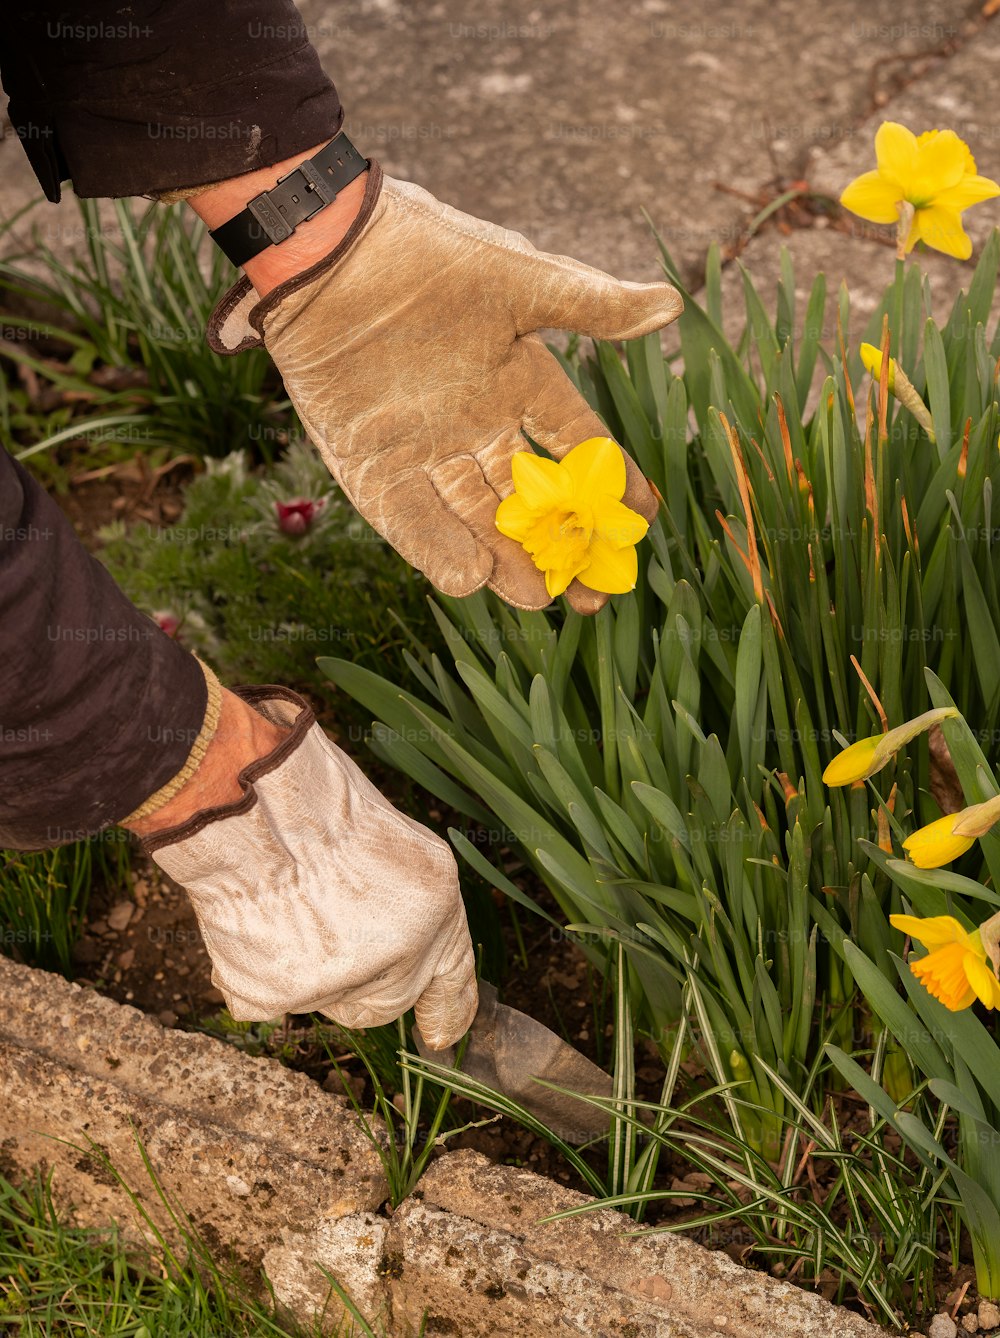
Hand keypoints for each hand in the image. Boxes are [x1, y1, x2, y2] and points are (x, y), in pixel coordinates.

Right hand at [136, 687, 476, 1048]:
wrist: (256, 803)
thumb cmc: (316, 798)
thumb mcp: (388, 836)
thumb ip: (403, 902)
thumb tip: (390, 955)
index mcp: (436, 906)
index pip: (452, 972)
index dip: (448, 1007)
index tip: (442, 1036)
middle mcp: (399, 953)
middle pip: (382, 1002)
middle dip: (360, 978)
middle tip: (323, 920)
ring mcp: (338, 981)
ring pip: (322, 997)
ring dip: (304, 964)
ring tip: (282, 901)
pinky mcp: (280, 997)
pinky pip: (265, 1000)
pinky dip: (254, 970)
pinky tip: (250, 923)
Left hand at [204, 162, 682, 613]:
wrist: (326, 250)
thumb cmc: (426, 253)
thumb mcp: (515, 279)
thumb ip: (589, 306)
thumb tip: (672, 306)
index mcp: (517, 378)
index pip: (575, 440)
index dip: (611, 479)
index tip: (643, 519)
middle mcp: (475, 423)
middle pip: (527, 498)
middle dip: (559, 545)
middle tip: (590, 595)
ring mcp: (422, 448)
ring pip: (473, 517)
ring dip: (503, 559)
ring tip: (537, 600)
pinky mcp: (369, 464)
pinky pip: (408, 518)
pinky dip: (434, 549)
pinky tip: (467, 583)